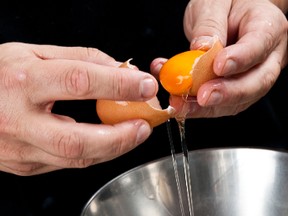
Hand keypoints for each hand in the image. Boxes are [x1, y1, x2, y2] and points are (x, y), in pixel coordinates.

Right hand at [0, 42, 157, 174]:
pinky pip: (67, 163)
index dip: (118, 85)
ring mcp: (19, 148)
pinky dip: (95, 152)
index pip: (79, 82)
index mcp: (23, 81)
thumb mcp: (34, 52)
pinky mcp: (24, 164)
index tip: (145, 86)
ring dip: (113, 148)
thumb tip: (119, 68)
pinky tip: (108, 140)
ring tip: (134, 133)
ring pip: (76, 159)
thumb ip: (81, 58)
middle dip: (120, 136)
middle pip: (78, 140)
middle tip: (145, 125)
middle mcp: (18, 119)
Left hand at [151, 0, 287, 117]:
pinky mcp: (237, 89)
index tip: (218, 66)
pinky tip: (180, 100)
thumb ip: (209, 25)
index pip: (259, 46)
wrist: (228, 15)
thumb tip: (202, 49)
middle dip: (227, 94)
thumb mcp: (214, 3)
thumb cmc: (226, 5)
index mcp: (268, 27)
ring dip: (208, 108)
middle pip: (256, 82)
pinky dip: (198, 107)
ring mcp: (254, 76)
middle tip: (202, 97)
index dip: (239, 59)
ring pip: (238, 100)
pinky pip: (222, 104)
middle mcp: (267, 56)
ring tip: (182, 104)